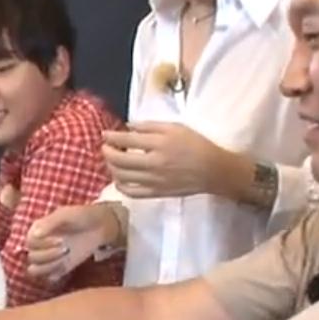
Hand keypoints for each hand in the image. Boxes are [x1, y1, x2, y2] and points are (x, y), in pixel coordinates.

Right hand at [23, 204, 116, 281]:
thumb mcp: (66, 214)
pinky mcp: (57, 268)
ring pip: (35, 270)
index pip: (29, 242)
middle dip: (49, 255)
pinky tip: (66, 266)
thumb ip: (50, 222)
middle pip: (32, 257)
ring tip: (65, 257)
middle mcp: (39, 245)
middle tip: (67, 248)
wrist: (98, 226)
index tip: (61, 239)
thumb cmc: (81, 216)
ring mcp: (47, 258)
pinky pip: (48, 277)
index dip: (43, 243)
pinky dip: (55, 274)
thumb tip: (35, 234)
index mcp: (37, 230)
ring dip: (49, 266)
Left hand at [103, 122, 238, 198]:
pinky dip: (120, 185)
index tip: (105, 134)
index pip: (126, 141)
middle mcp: (153, 164)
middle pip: (119, 160)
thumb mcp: (175, 127)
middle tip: (105, 147)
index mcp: (159, 144)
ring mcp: (154, 181)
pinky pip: (131, 192)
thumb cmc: (196, 144)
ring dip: (111, 168)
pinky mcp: (156, 193)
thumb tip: (128, 126)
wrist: (213, 170)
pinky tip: (119, 179)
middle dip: (107, 152)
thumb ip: (149, 126)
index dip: (111, 137)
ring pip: (122, 177)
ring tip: (112, 161)